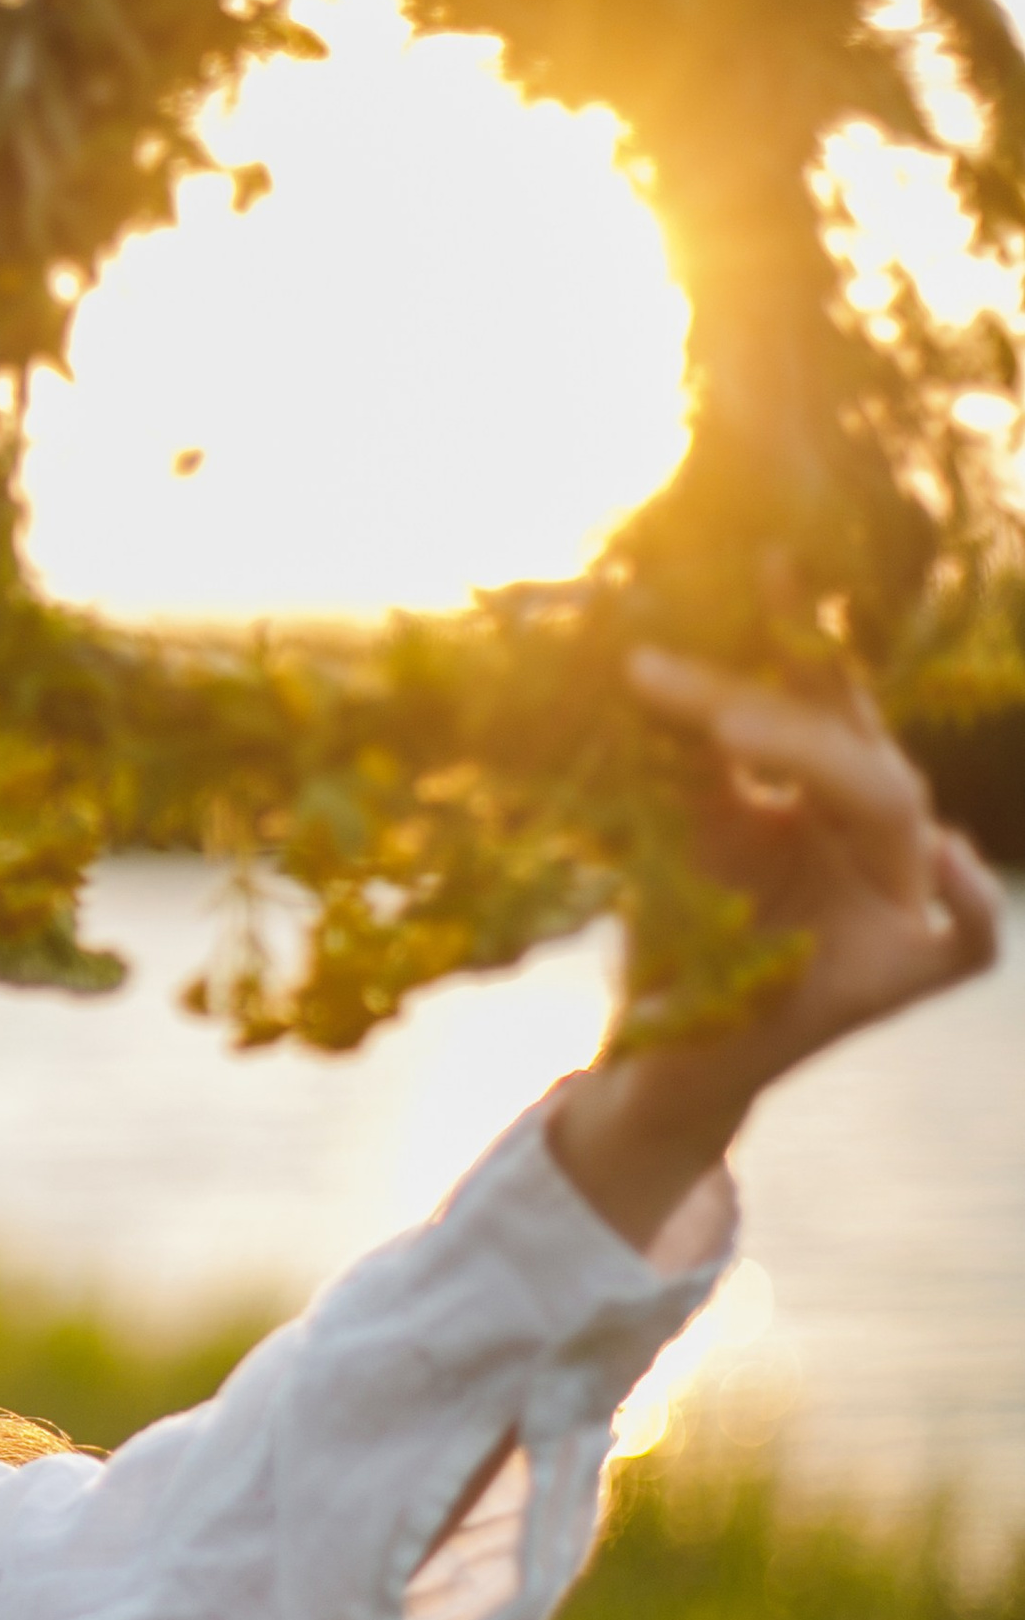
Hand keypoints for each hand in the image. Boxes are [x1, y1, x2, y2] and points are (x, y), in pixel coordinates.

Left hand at [550, 647, 1002, 1251]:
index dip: (797, 633)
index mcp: (826, 784)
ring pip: (898, 811)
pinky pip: (970, 937)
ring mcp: (903, 899)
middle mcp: (877, 830)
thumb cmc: (680, 933)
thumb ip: (683, 753)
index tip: (763, 562)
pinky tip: (946, 859)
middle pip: (851, 745)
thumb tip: (648, 646)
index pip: (820, 696)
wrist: (671, 1057)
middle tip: (680, 686)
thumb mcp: (672, 829)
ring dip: (824, 765)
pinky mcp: (911, 973)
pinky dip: (971, 899)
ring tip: (734, 734)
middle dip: (770, 705)